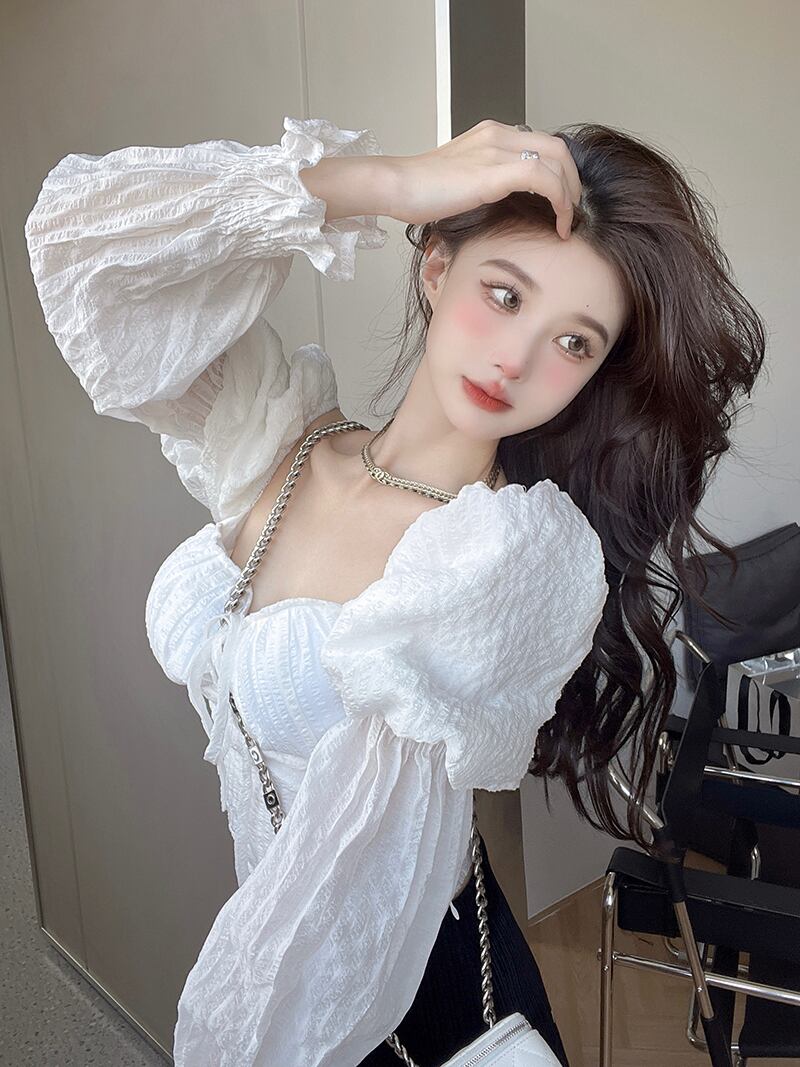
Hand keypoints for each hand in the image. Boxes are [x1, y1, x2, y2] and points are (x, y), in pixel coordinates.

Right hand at [387, 119, 581, 238]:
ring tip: (567, 219)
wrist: (396, 185)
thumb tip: (501, 201)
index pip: (542, 143)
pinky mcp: (493, 172)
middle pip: (557, 147)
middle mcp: (498, 135)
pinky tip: (556, 223)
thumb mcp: (461, 179)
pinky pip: (542, 178)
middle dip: (573, 181)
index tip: (562, 199)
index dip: (560, 172)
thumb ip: (484, 180)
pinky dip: (559, 200)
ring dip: (570, 192)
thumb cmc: (419, 190)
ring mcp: (496, 150)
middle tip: (572, 210)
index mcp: (491, 134)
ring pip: (557, 159)